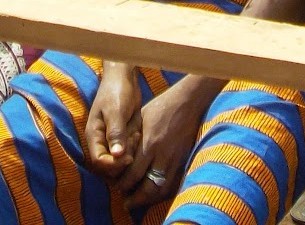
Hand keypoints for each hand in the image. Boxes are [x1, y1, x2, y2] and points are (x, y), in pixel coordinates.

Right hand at [85, 65, 143, 178]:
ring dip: (130, 152)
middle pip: (109, 165)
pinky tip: (138, 133)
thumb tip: (117, 155)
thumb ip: (115, 133)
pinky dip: (134, 146)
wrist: (125, 78)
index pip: (99, 162)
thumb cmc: (116, 91)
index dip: (113, 165)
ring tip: (135, 136)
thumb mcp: (116, 110)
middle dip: (123, 160)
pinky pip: (128, 150)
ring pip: (120, 160)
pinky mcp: (123, 137)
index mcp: (93, 135)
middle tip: (133, 142)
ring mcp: (112, 140)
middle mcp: (101, 141)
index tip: (128, 157)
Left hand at [117, 83, 209, 207]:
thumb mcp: (140, 119)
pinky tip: (154, 194)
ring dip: (149, 199)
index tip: (117, 187)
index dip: (123, 184)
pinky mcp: (183, 160)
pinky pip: (173, 183)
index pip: (133, 174)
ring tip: (139, 202)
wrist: (188, 102)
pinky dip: (162, 193)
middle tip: (126, 202)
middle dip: (135, 198)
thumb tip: (118, 156)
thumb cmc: (161, 107)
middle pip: (147, 187)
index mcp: (149, 143)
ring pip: (161, 189)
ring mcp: (175, 159)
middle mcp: (162, 154)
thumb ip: (130, 138)